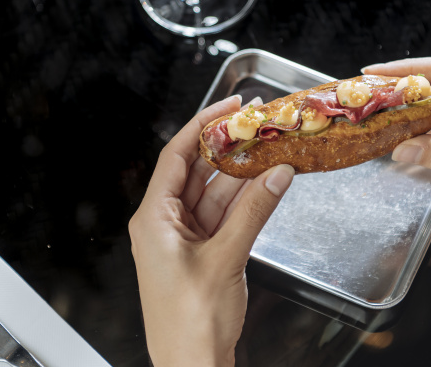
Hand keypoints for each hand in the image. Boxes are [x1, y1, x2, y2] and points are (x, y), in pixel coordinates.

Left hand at [129, 96, 294, 366]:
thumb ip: (254, 212)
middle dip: (227, 149)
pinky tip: (267, 185)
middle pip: (196, 171)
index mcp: (153, 218)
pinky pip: (224, 216)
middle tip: (257, 126)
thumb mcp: (225, 258)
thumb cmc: (190, 324)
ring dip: (242, 176)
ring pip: (214, 193)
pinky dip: (245, 202)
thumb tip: (277, 174)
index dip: (201, 124)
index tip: (228, 106)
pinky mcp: (201, 253)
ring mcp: (183, 238)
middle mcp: (163, 223)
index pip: (175, 155)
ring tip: (270, 150)